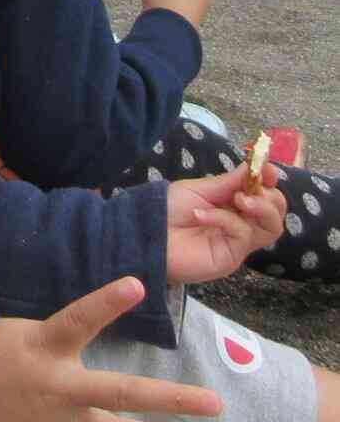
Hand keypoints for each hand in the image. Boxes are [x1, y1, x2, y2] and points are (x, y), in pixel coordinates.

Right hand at [0, 277, 219, 421]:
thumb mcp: (22, 336)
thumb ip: (62, 347)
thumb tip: (97, 373)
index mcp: (43, 345)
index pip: (79, 319)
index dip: (107, 302)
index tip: (136, 283)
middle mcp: (56, 385)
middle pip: (121, 392)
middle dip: (171, 399)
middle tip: (212, 402)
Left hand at [165, 162, 285, 283]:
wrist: (145, 233)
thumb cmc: (167, 210)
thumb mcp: (199, 189)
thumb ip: (229, 182)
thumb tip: (256, 165)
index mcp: (234, 204)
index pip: (265, 194)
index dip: (269, 180)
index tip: (266, 168)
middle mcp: (242, 223)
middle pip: (276, 212)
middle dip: (269, 197)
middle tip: (249, 191)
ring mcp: (238, 242)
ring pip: (272, 227)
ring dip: (260, 208)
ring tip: (240, 199)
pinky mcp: (232, 257)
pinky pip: (243, 234)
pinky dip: (226, 219)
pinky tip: (202, 215)